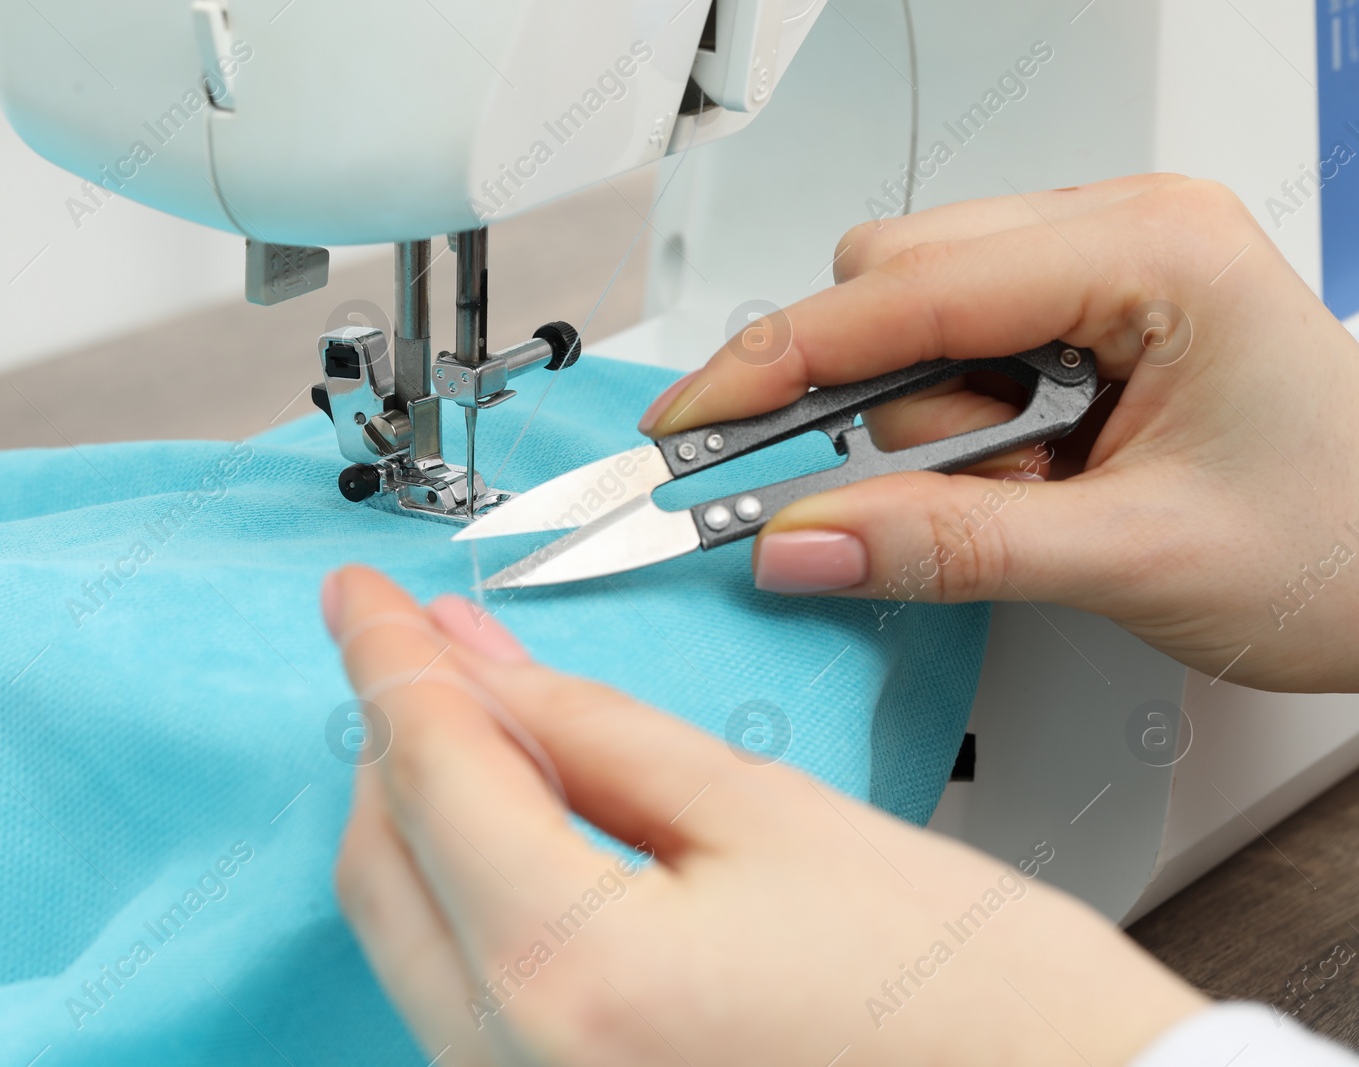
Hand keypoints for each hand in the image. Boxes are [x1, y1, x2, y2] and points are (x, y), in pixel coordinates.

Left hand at [324, 564, 1204, 1065]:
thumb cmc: (977, 1008)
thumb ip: (597, 734)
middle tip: (423, 646)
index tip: (357, 596)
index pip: (428, 768)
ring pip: (406, 934)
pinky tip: (512, 836)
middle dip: (396, 735)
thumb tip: (481, 661)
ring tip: (477, 723)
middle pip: (382, 860)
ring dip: (422, 818)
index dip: (387, 658)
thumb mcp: (772, 819)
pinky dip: (465, 899)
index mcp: (571, 977)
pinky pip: (458, 997)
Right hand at [639, 175, 1358, 692]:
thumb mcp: (1134, 559)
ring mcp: (1097, 272)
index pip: (904, 289)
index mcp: (1148, 250)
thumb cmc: (1346, 539)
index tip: (690, 426)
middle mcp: (1116, 234)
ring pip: (913, 321)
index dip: (780, 363)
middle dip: (875, 407)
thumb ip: (948, 552)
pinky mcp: (1080, 320)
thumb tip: (798, 543)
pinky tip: (1031, 477)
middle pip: (892, 285)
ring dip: (929, 432)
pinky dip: (957, 433)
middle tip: (908, 499)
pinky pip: (954, 354)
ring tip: (1031, 498)